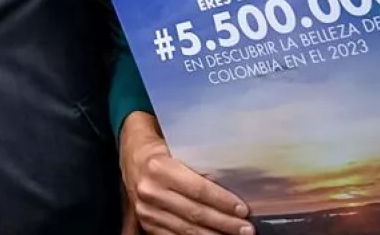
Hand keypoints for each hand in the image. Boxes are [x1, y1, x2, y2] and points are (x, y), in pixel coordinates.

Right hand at [122, 112, 253, 234]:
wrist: (133, 156)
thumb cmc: (161, 151)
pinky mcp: (146, 222)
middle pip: (195, 213)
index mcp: (159, 168)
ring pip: (187, 229)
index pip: (198, 189)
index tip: (243, 210)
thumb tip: (229, 190)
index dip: (223, 201)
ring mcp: (146, 210)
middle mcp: (150, 191)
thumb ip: (198, 170)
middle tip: (246, 229)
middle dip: (225, 223)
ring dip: (214, 234)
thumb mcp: (179, 151)